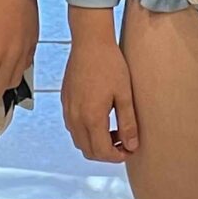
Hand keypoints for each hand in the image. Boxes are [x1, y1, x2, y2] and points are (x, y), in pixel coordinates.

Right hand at [62, 8, 138, 163]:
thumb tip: (132, 145)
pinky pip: (73, 127)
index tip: (129, 150)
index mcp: (91, 117)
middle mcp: (75, 117)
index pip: (102, 152)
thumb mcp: (124, 93)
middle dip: (106, 153)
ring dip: (95, 143)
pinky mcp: (65, 101)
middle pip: (88, 151)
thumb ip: (128, 123)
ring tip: (114, 130)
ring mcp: (68, 109)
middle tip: (123, 143)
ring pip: (79, 140)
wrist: (90, 41)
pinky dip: (86, 131)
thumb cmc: (109, 63)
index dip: (117, 157)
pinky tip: (101, 118)